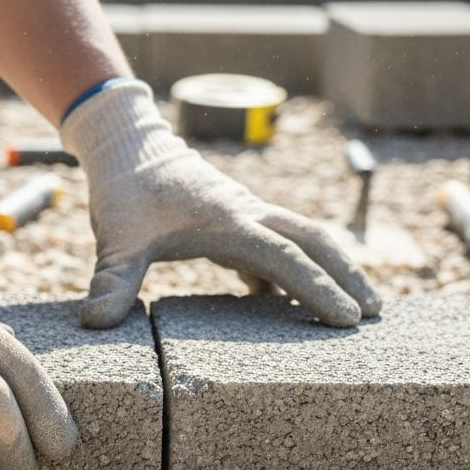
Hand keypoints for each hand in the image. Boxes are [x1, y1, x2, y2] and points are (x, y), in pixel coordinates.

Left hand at [60, 81, 381, 328]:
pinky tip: (293, 304)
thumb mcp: (115, 239)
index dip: (317, 287)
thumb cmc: (124, 191)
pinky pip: (277, 246)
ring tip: (356, 309)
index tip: (346, 318)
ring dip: (330, 270)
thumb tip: (94, 324)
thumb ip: (111, 281)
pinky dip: (293, 271)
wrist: (126, 145)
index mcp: (228, 221)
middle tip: (374, 314)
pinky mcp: (236, 221)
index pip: (284, 256)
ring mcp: (246, 215)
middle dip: (347, 275)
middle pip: (313, 241)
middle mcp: (248, 214)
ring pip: (302, 240)